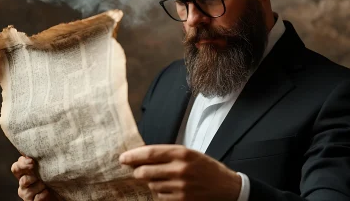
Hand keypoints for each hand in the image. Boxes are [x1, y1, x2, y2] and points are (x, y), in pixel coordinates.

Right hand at [11, 156, 60, 200]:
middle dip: (29, 175)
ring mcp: (27, 194)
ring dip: (39, 185)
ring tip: (47, 184)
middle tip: (37, 173)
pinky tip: (47, 192)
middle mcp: (24, 183)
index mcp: (25, 172)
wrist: (61, 192)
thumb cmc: (53, 176)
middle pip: (20, 178)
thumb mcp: (47, 165)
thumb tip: (40, 144)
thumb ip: (41, 158)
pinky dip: (42, 195)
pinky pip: (37, 198)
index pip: (17, 167)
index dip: (22, 163)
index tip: (32, 161)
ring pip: (28, 190)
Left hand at [119, 145, 240, 200]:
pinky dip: (160, 192)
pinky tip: (169, 188)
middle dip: (137, 172)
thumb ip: (168, 154)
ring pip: (151, 185)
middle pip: (145, 171)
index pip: (150, 153)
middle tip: (136, 171)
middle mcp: (180, 169)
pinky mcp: (181, 200)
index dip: (133, 156)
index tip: (123, 158)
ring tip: (162, 179)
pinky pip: (160, 196)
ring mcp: (180, 187)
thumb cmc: (206, 168)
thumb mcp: (190, 154)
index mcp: (182, 153)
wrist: (227, 187)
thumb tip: (143, 156)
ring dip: (151, 182)